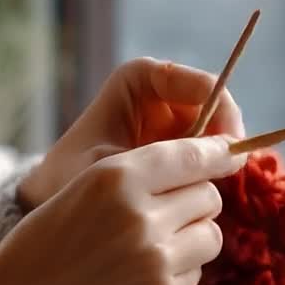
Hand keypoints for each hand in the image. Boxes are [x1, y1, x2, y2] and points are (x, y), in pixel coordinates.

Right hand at [0, 135, 246, 284]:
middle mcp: (141, 215)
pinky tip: (139, 278)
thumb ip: (142, 172)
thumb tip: (212, 162)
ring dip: (192, 239)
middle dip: (196, 202)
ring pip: (211, 236)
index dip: (216, 153)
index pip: (193, 154)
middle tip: (167, 213)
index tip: (228, 154)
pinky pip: (196, 275)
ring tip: (153, 247)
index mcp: (116, 176)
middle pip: (209, 195)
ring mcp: (155, 260)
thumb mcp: (84, 185)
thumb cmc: (48, 241)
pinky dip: (177, 275)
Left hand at [17, 58, 244, 209]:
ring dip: (217, 164)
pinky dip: (210, 179)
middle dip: (223, 143)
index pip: (200, 84)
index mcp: (140, 79)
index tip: (229, 146)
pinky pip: (208, 161)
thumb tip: (231, 154)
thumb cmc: (71, 178)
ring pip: (216, 139)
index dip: (223, 112)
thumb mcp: (117, 167)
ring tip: (209, 191)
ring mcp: (172, 126)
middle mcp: (162, 97)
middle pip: (216, 110)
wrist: (53, 205)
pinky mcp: (178, 156)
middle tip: (229, 174)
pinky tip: (202, 200)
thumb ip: (169, 158)